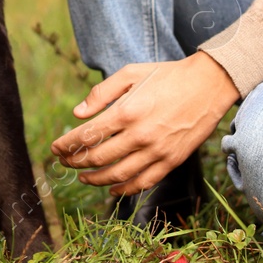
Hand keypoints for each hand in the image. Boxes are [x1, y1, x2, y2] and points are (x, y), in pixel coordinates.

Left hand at [49, 51, 238, 195]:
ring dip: (95, 179)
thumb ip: (101, 93)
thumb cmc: (167, 76)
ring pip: (117, 175)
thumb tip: (77, 113)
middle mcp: (140, 135)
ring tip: (83, 177)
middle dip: (75, 162)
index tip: (55, 149)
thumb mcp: (131, 73)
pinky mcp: (171, 161)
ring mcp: (156, 151)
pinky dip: (124, 189)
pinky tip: (112, 189)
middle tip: (65, 162)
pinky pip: (143, 182)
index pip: (86, 136)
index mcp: (127, 111)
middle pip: (98, 158)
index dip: (66, 145)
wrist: (208, 85)